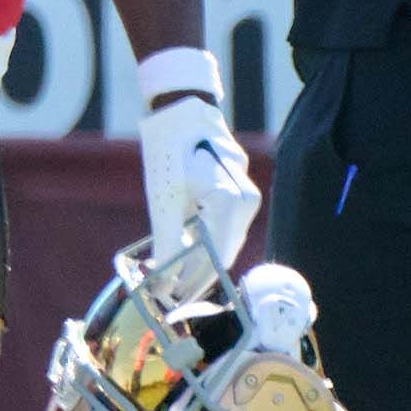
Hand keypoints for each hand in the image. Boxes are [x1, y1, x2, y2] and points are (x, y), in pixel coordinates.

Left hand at [138, 93, 260, 281]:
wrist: (183, 109)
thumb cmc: (170, 147)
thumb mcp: (163, 197)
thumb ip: (167, 239)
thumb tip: (163, 278)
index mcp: (232, 202)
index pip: (216, 257)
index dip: (194, 284)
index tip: (172, 301)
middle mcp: (247, 202)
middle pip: (223, 253)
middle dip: (196, 277)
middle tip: (169, 296)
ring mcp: (246, 197)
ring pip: (224, 241)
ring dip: (200, 261)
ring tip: (172, 281)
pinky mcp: (238, 193)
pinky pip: (223, 227)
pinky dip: (205, 242)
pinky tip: (183, 255)